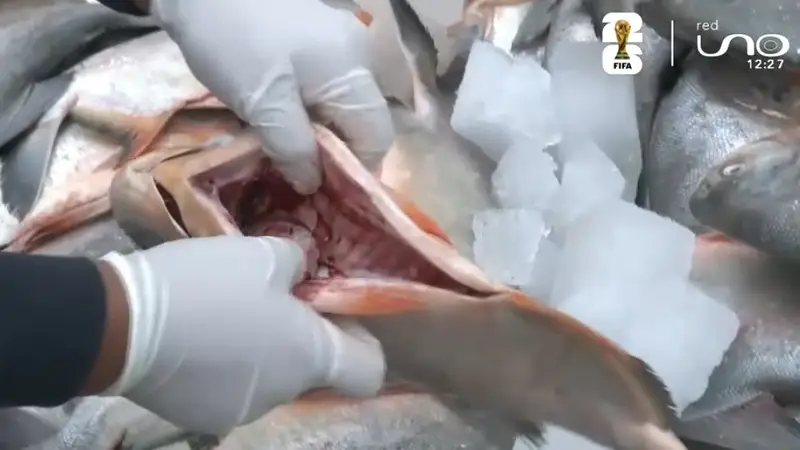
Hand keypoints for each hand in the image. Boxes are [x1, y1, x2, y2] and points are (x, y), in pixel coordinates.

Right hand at [100, 236, 384, 434]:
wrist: (123, 323)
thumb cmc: (209, 284)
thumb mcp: (264, 253)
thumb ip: (299, 262)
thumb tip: (302, 272)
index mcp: (311, 357)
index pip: (366, 371)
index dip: (361, 343)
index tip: (335, 316)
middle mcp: (285, 393)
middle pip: (311, 368)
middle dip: (297, 335)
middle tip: (268, 298)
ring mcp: (241, 411)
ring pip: (269, 377)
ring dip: (258, 351)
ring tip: (223, 315)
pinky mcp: (201, 417)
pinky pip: (229, 388)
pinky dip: (223, 367)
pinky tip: (198, 337)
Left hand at [151, 0, 393, 193]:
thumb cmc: (233, 41)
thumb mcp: (263, 104)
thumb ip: (294, 148)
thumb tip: (313, 183)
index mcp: (354, 70)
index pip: (377, 136)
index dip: (355, 169)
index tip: (322, 190)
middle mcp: (356, 56)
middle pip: (359, 121)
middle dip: (332, 153)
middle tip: (297, 177)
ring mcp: (336, 45)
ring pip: (338, 106)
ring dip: (315, 134)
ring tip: (282, 151)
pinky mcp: (312, 41)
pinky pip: (321, 88)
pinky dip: (304, 111)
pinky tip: (276, 120)